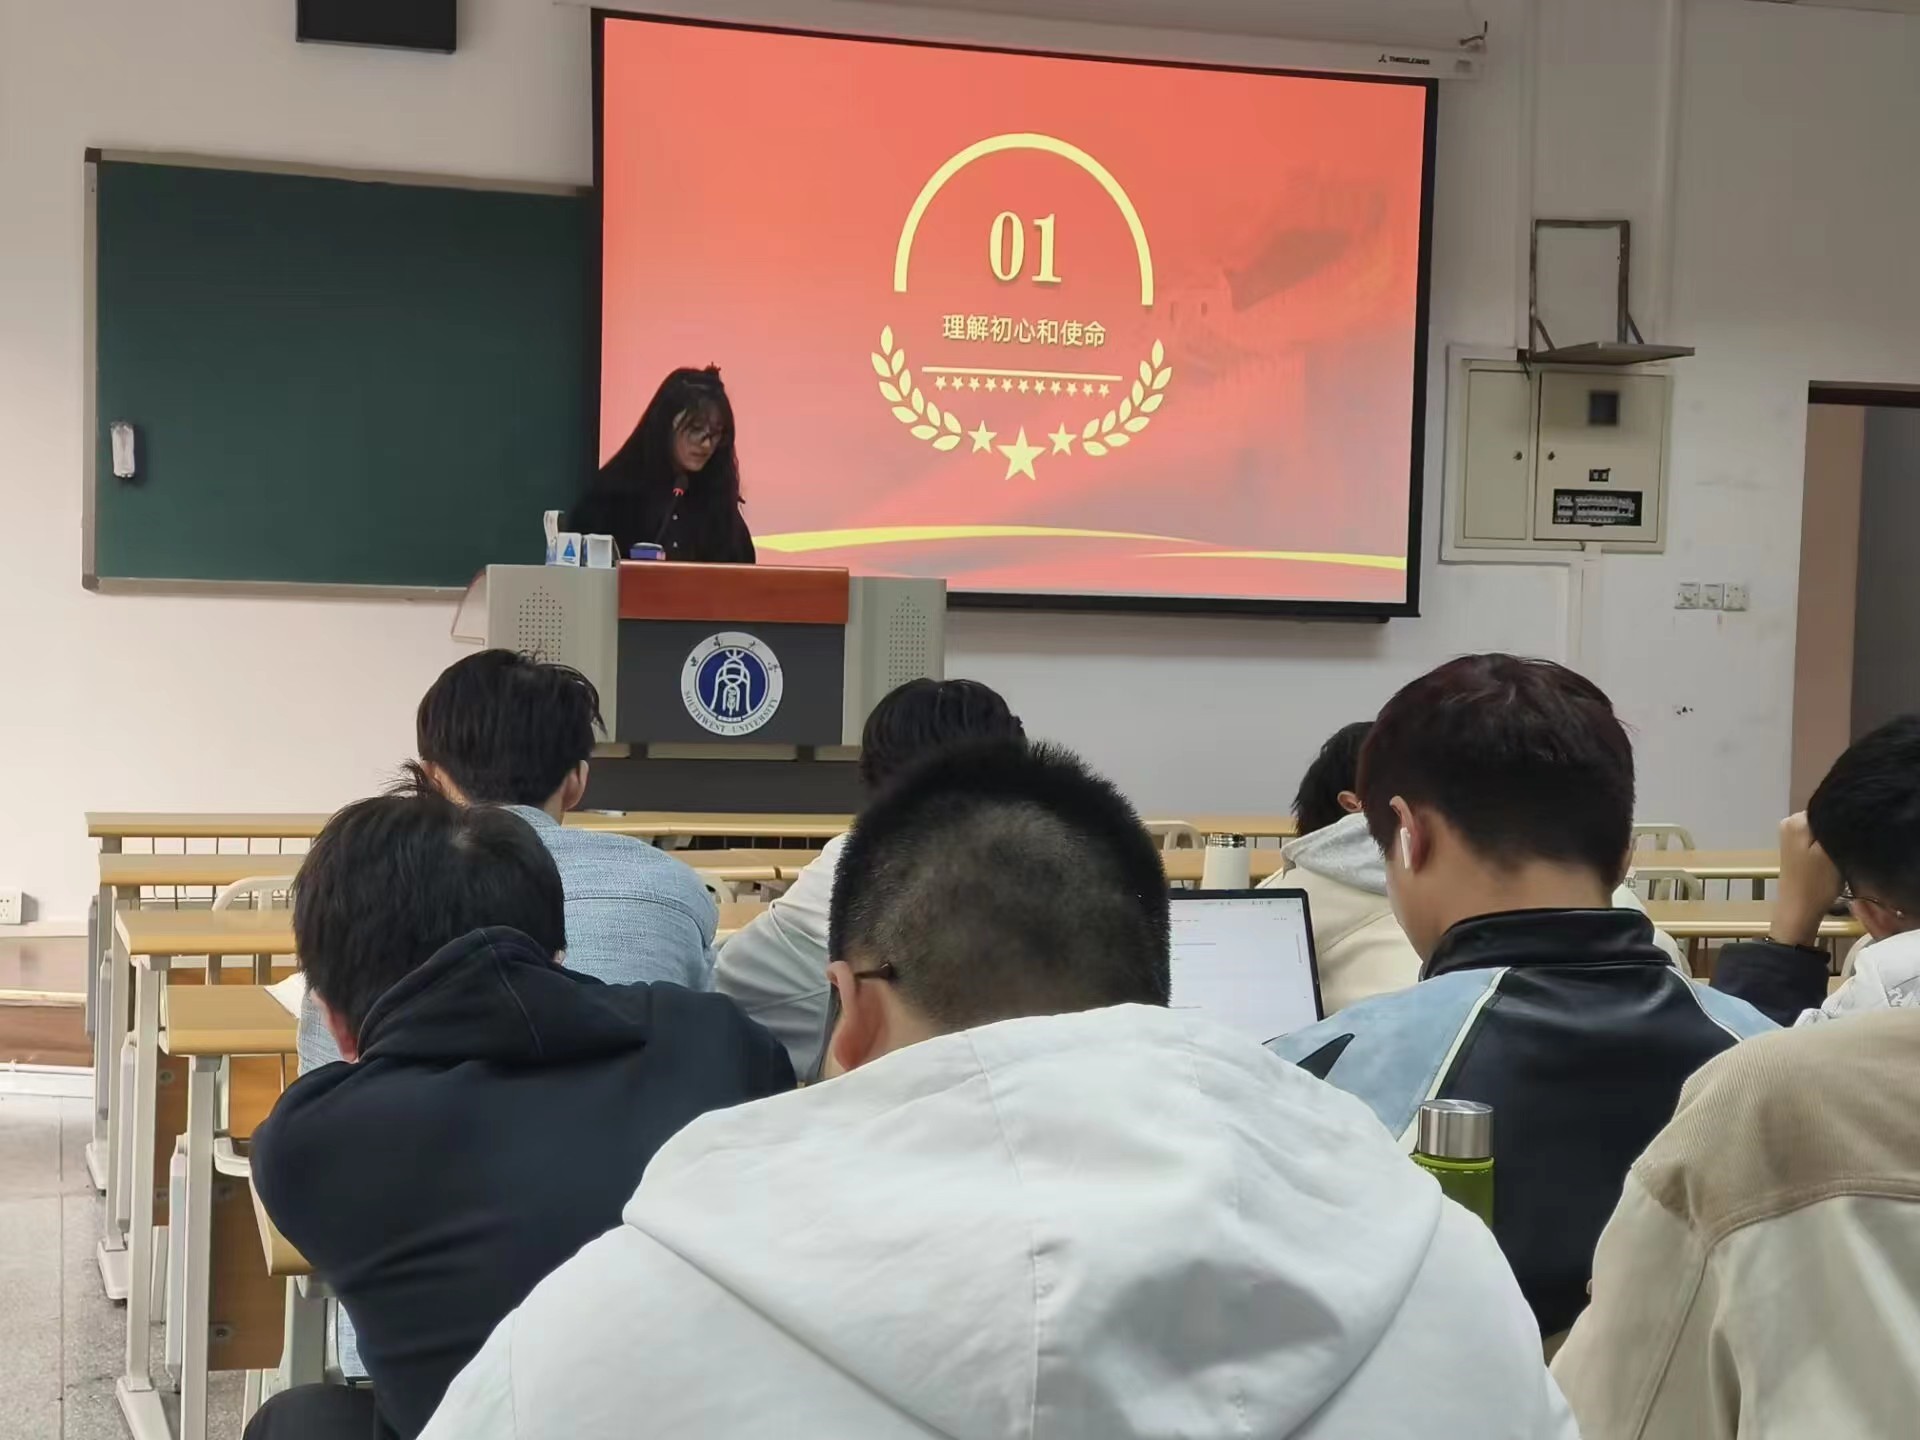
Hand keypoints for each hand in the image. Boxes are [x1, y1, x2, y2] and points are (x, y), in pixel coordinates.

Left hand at [1771, 813, 1841, 947]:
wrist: (1800, 910)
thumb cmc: (1817, 882)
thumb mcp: (1832, 851)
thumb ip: (1835, 826)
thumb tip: (1844, 808)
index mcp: (1795, 819)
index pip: (1828, 806)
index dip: (1844, 818)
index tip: (1854, 833)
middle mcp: (1789, 822)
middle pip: (1824, 817)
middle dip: (1838, 828)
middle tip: (1849, 845)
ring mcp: (1789, 835)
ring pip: (1821, 828)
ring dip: (1833, 838)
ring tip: (1841, 853)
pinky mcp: (1794, 847)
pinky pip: (1816, 838)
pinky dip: (1826, 845)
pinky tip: (1832, 858)